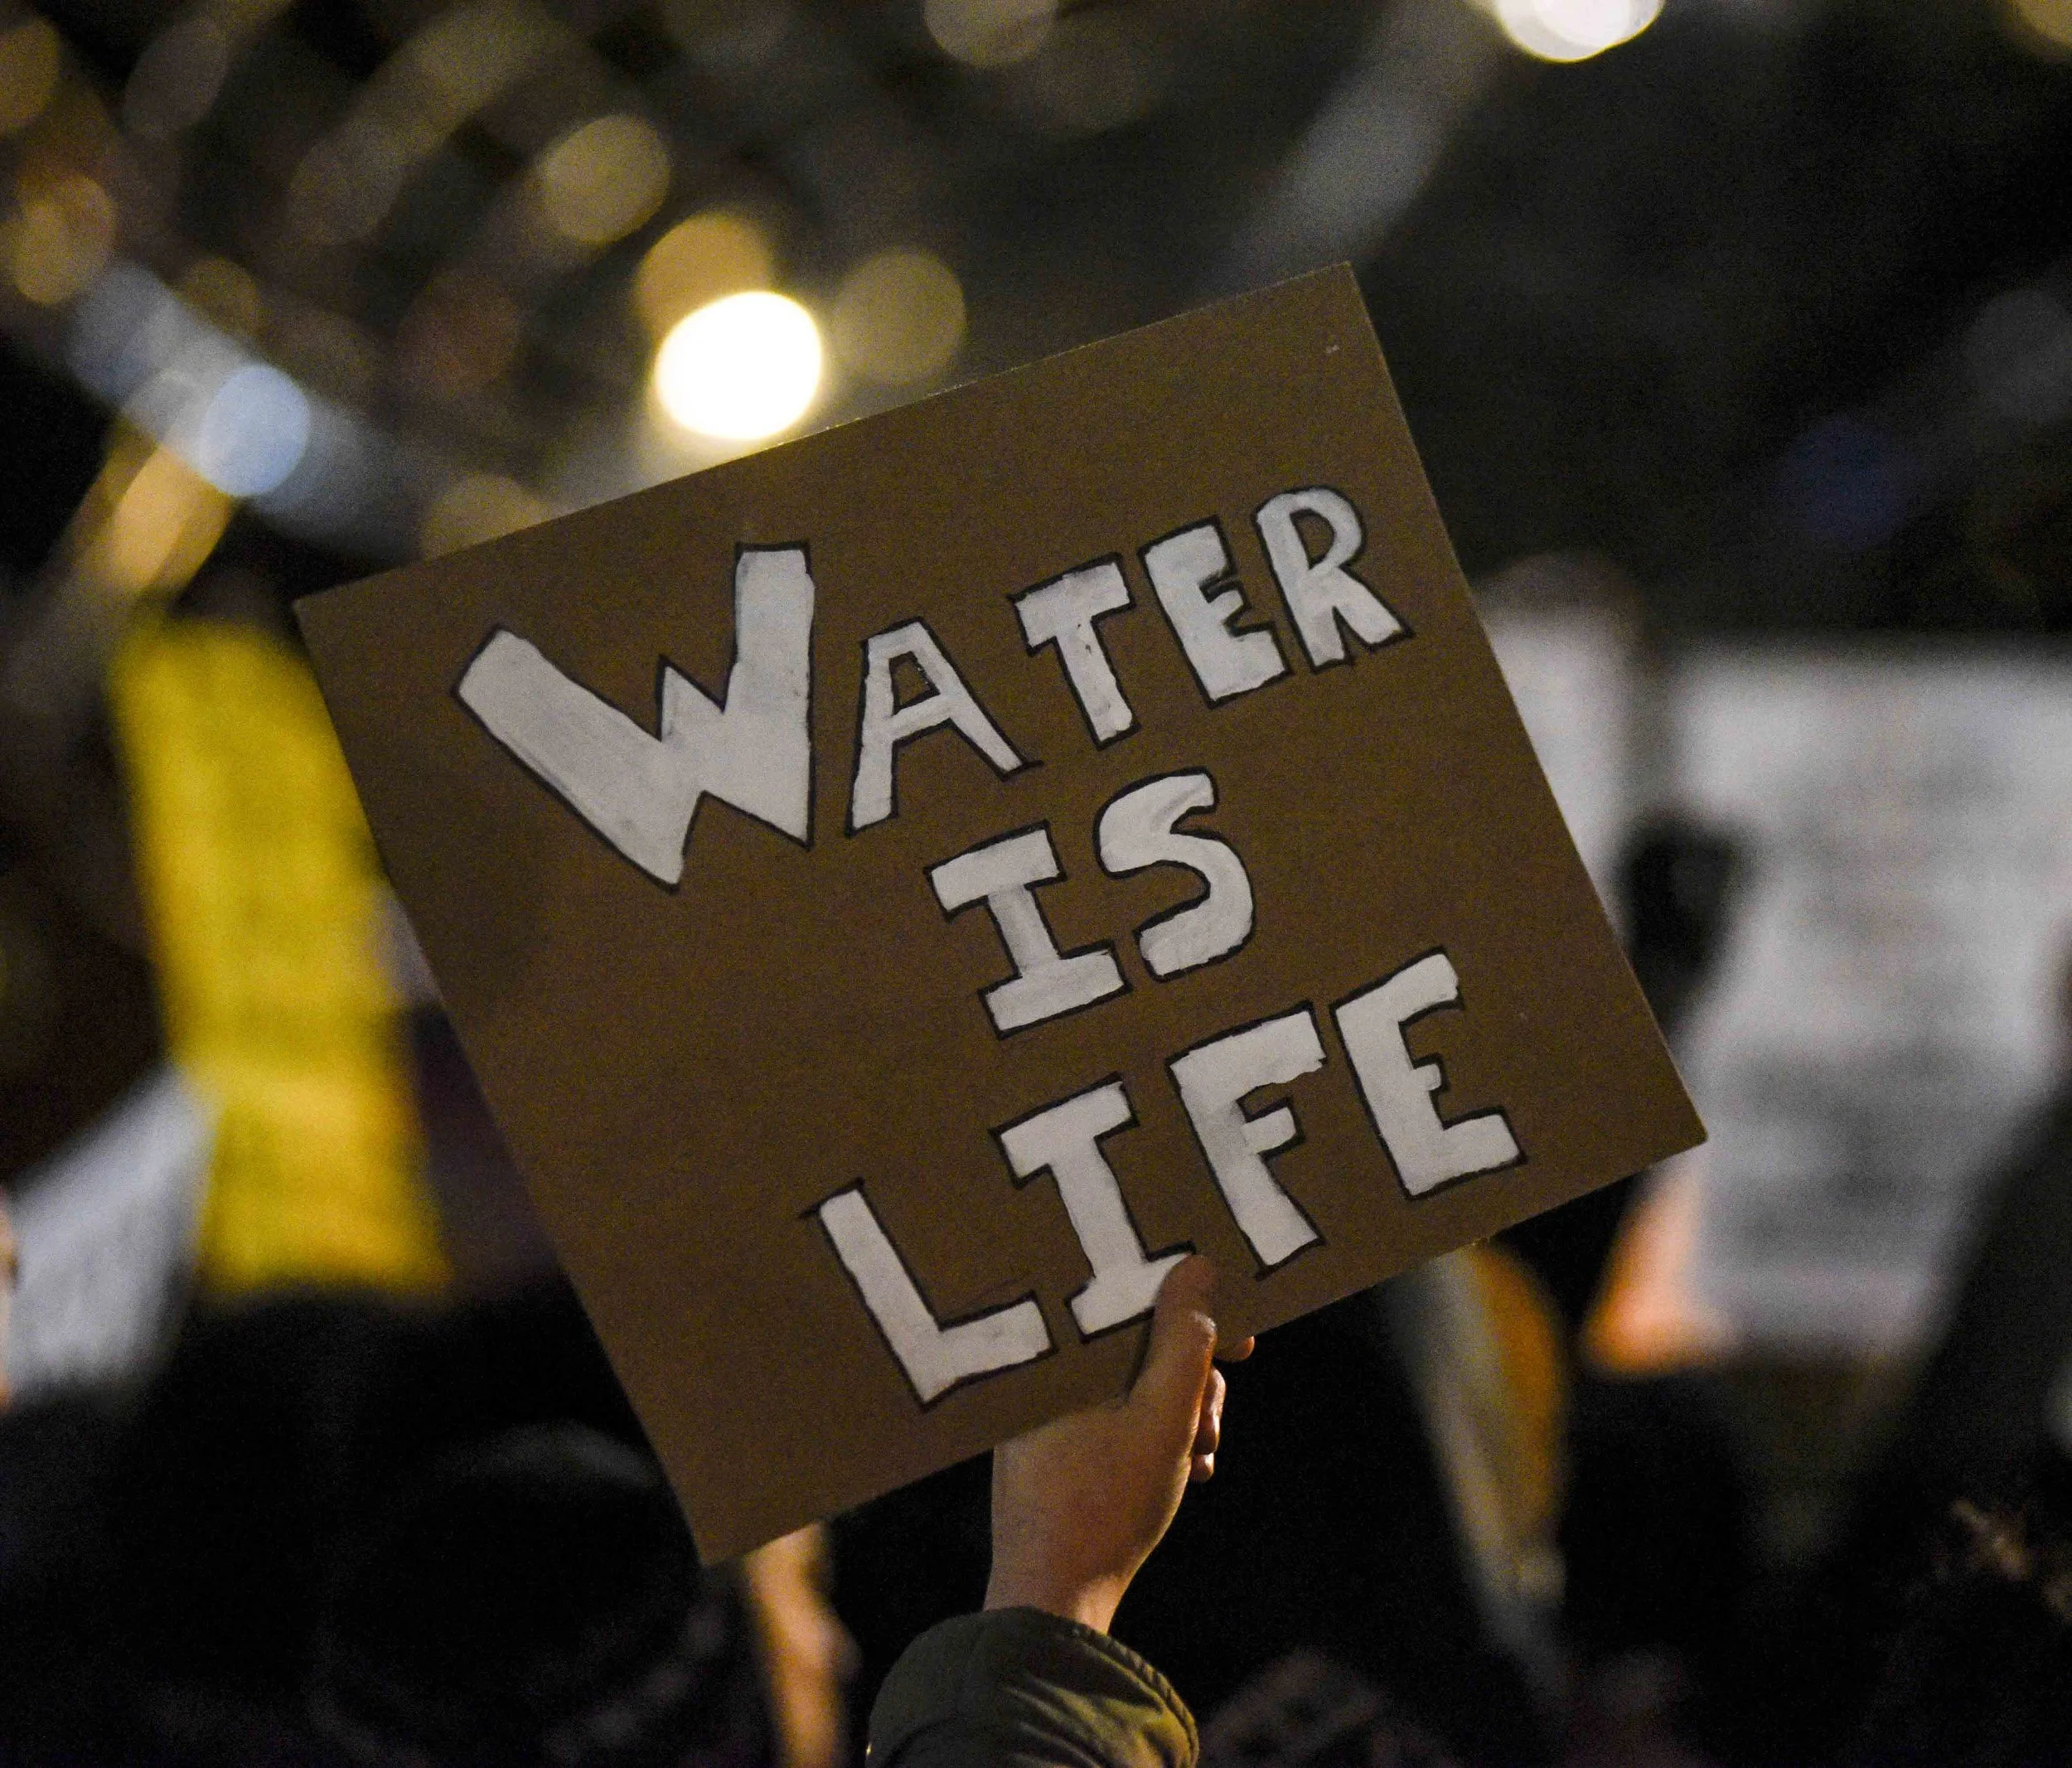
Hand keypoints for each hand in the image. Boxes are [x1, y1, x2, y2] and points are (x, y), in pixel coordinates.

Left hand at [984, 1256, 1252, 1633]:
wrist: (1053, 1596)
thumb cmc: (1105, 1503)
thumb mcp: (1162, 1417)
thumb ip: (1184, 1341)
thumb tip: (1198, 1263)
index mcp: (1059, 1354)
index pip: (1131, 1300)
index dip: (1193, 1314)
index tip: (1240, 1345)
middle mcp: (1043, 1373)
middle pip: (1137, 1344)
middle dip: (1192, 1382)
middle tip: (1213, 1427)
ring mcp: (1043, 1410)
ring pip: (1131, 1383)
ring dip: (1180, 1414)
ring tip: (1201, 1460)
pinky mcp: (1050, 1444)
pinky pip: (1111, 1415)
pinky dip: (1152, 1434)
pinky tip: (1185, 1471)